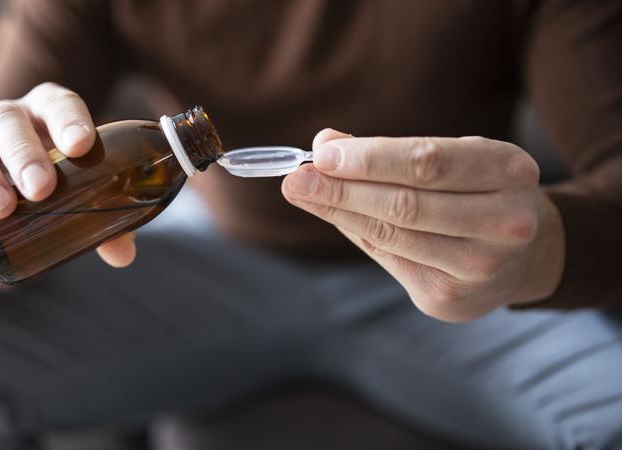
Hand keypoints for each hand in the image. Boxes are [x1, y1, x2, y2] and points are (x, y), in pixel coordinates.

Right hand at [0, 82, 135, 269]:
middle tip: (41, 188)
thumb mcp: (91, 196)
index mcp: (49, 113)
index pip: (58, 103)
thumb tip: (123, 253)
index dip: (68, 119)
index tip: (82, 145)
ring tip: (1, 210)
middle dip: (23, 153)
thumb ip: (110, 221)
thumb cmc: (68, 187)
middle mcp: (9, 121)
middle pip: (7, 120)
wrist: (25, 203)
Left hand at [282, 129, 564, 321]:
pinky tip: (337, 216)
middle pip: (406, 205)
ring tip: (302, 192)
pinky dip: (358, 234)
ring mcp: (481, 267)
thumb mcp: (451, 159)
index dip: (370, 160)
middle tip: (296, 178)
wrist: (525, 253)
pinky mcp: (453, 299)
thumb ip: (390, 154)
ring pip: (393, 236)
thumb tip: (324, 143)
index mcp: (508, 171)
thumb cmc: (476, 191)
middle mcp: (505, 222)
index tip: (321, 153)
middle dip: (342, 189)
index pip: (427, 163)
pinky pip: (391, 260)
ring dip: (340, 212)